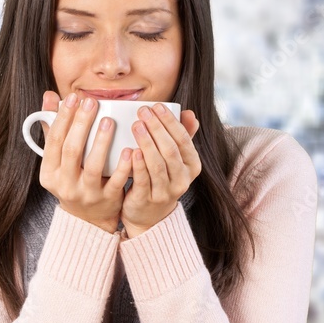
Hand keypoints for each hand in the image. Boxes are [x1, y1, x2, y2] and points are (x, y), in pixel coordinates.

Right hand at [38, 90, 134, 232]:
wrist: (87, 219)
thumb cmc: (72, 180)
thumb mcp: (58, 160)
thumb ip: (53, 129)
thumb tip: (49, 97)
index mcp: (49, 173)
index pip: (53, 141)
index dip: (63, 118)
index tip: (73, 97)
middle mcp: (65, 184)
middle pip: (71, 150)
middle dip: (81, 124)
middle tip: (92, 102)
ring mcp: (86, 194)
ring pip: (92, 165)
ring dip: (101, 141)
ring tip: (109, 120)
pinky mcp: (106, 200)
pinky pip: (115, 181)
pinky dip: (123, 164)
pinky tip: (130, 148)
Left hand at [121, 104, 200, 237]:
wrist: (149, 216)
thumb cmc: (160, 179)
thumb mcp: (174, 160)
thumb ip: (181, 137)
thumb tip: (190, 113)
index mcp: (192, 166)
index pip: (183, 140)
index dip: (170, 122)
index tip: (157, 106)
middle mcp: (182, 180)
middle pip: (171, 150)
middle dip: (157, 128)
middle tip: (142, 111)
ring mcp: (165, 192)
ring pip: (157, 165)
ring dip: (147, 143)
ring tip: (136, 125)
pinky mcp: (146, 200)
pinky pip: (143, 180)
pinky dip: (138, 165)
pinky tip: (131, 150)